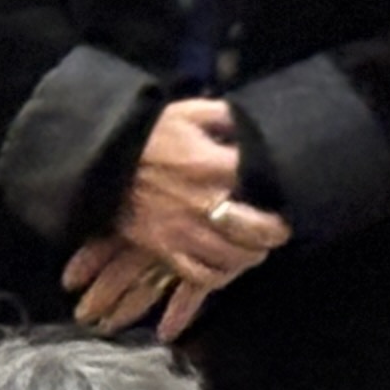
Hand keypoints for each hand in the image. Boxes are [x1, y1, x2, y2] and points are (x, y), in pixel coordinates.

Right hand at [120, 97, 292, 280]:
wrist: (104, 161)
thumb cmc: (150, 135)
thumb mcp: (192, 113)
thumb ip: (228, 118)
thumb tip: (254, 128)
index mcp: (217, 167)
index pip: (265, 188)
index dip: (281, 196)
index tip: (285, 198)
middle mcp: (206, 204)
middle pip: (256, 232)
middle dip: (272, 235)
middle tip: (277, 233)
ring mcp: (185, 231)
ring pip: (232, 257)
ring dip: (248, 257)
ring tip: (253, 251)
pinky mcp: (165, 249)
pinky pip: (199, 274)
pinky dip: (216, 276)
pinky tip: (223, 269)